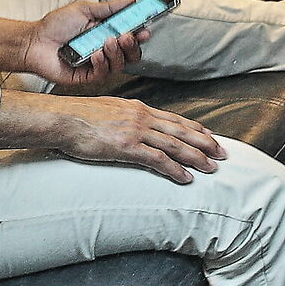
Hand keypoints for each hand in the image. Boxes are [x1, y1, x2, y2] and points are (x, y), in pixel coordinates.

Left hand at [17, 0, 148, 88]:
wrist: (34, 41)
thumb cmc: (56, 25)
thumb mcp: (84, 10)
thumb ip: (109, 7)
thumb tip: (131, 0)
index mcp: (107, 34)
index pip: (131, 38)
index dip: (140, 35)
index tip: (145, 29)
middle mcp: (105, 51)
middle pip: (131, 54)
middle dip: (133, 45)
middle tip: (128, 35)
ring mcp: (96, 65)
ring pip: (119, 65)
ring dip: (117, 53)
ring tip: (108, 40)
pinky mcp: (86, 77)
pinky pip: (102, 74)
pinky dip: (102, 63)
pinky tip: (95, 54)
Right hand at [50, 95, 225, 183]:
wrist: (62, 118)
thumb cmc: (78, 116)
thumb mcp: (107, 109)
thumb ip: (124, 116)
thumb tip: (130, 122)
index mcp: (137, 108)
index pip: (174, 118)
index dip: (194, 128)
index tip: (209, 135)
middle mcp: (141, 117)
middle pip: (181, 131)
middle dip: (205, 142)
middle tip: (222, 153)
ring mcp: (136, 131)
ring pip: (175, 145)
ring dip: (197, 157)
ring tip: (212, 167)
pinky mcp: (127, 147)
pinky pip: (158, 160)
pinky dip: (175, 169)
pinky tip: (186, 177)